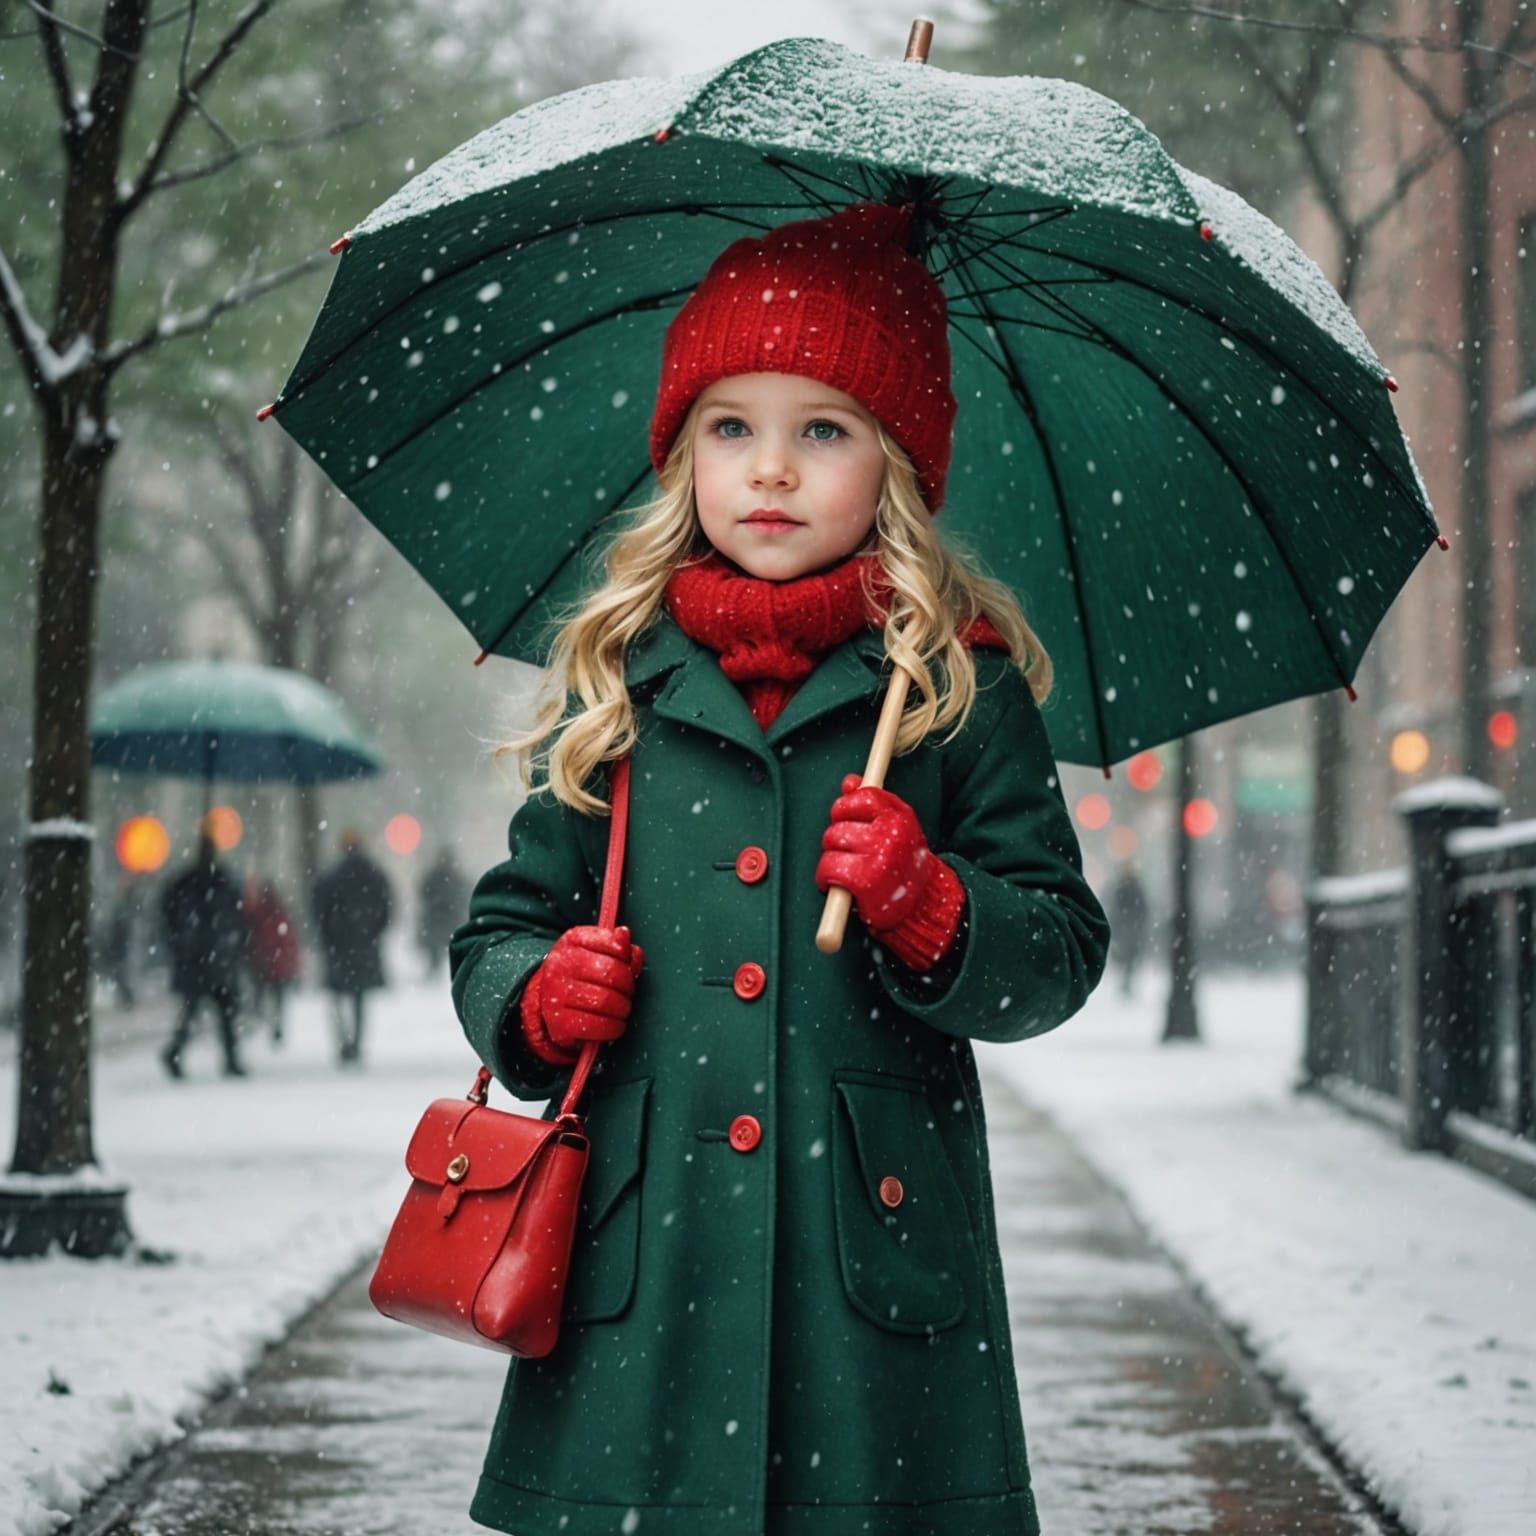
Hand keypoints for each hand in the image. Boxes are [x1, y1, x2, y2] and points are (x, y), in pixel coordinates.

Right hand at [538, 925, 645, 1053]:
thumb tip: (624, 934)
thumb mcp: (599, 953)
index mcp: (572, 941)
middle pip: (610, 973)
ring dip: (622, 1008)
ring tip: (621, 1008)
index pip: (610, 942)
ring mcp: (556, 993)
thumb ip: (619, 947)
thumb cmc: (584, 975)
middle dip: (627, 986)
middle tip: (627, 992)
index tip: (627, 965)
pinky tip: (615, 1024)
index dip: (625, 956)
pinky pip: (596, 1025)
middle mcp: (560, 964)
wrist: (552, 1002)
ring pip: (604, 1000)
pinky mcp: (559, 1021)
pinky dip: (614, 1027)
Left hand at [815, 774, 938, 933]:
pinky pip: (828, 868)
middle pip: (840, 822)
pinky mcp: (866, 880)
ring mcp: (879, 856)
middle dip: (836, 838)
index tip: (843, 818)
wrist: (921, 907)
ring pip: (831, 844)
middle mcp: (892, 833)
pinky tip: (836, 885)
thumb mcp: (895, 830)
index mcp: (902, 817)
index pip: (863, 796)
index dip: (846, 806)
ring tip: (845, 871)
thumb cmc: (902, 865)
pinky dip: (824, 878)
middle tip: (848, 855)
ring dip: (830, 859)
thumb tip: (850, 782)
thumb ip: (871, 804)